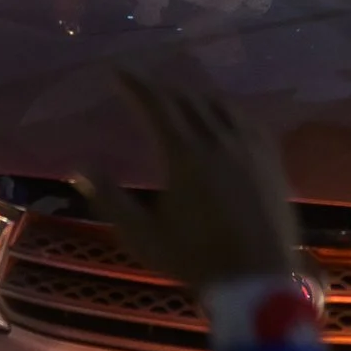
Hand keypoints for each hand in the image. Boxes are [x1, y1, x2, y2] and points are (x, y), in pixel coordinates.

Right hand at [81, 74, 298, 292]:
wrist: (258, 280)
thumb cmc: (195, 259)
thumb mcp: (143, 235)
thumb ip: (110, 198)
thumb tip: (78, 166)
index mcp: (185, 154)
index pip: (156, 104)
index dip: (135, 84)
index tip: (118, 69)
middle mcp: (219, 140)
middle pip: (188, 100)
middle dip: (162, 89)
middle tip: (143, 86)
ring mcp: (250, 147)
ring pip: (220, 106)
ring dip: (195, 97)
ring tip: (180, 100)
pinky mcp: (272, 160)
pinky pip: (248, 120)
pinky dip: (228, 111)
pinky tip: (225, 118)